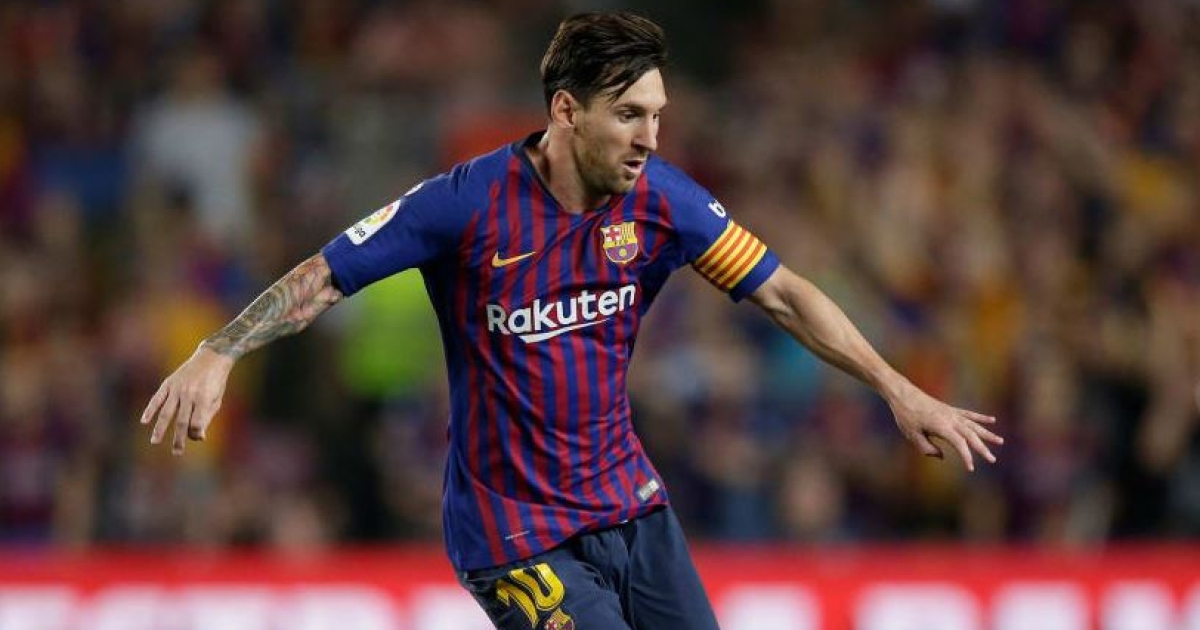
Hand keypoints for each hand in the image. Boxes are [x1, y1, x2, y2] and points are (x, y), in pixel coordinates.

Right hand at [140, 345, 234, 455]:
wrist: (211, 357)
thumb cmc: (216, 381)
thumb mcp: (217, 399)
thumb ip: (206, 417)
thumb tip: (199, 437)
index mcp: (204, 398)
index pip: (196, 422)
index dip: (195, 432)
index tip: (196, 437)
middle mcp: (189, 393)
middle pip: (181, 420)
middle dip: (178, 438)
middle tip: (176, 452)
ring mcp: (177, 388)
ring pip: (167, 412)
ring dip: (160, 428)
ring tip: (155, 442)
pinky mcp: (168, 383)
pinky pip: (157, 398)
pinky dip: (150, 409)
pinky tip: (144, 421)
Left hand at [885, 380, 1001, 471]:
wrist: (903, 394)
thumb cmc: (906, 415)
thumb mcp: (912, 435)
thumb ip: (927, 449)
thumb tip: (942, 456)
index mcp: (942, 426)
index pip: (960, 444)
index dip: (967, 457)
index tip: (971, 468)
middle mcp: (950, 419)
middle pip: (971, 435)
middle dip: (982, 448)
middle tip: (992, 460)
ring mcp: (952, 413)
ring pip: (974, 425)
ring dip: (987, 434)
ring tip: (1000, 441)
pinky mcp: (950, 409)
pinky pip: (969, 414)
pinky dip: (981, 418)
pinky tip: (992, 420)